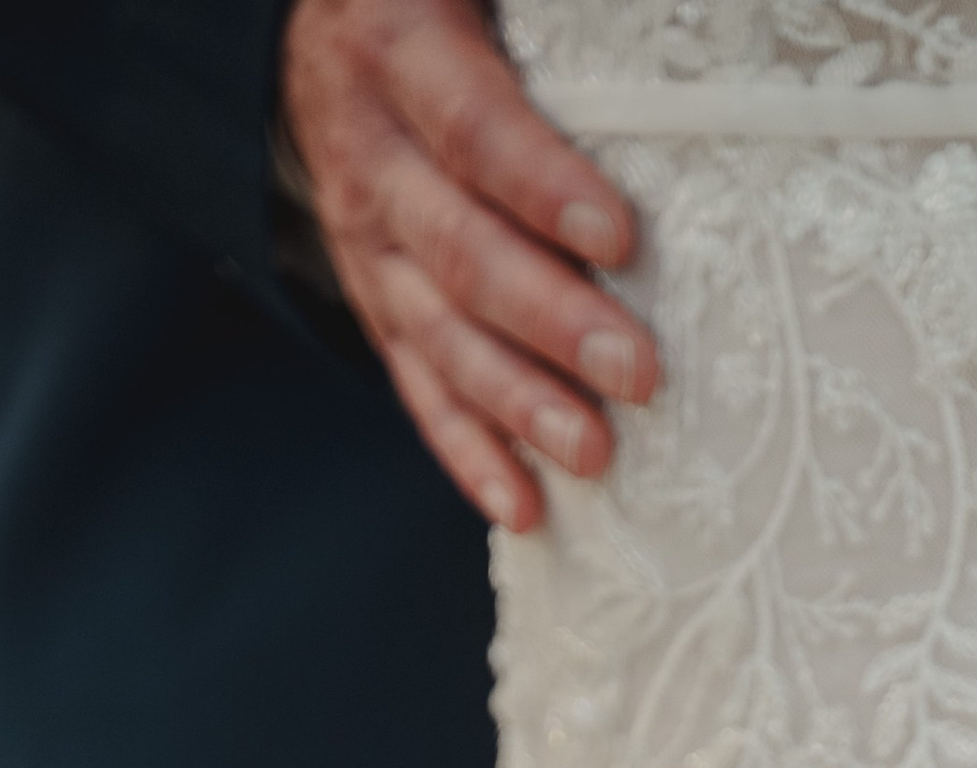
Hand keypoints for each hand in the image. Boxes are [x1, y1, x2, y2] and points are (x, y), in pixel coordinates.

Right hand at [283, 0, 661, 532]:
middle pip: (461, 250)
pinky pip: (419, 385)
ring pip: (441, 333)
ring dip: (519, 402)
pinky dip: (470, 450)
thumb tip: (648, 41)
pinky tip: (524, 508)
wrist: (327, 36)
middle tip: (636, 373)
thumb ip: (553, 24)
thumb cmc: (445, 3)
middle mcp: (374, 155)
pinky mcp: (377, 303)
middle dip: (551, 321)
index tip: (618, 238)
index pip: (473, 128)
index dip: (541, 185)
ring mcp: (369, 241)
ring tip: (594, 454)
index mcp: (401, 52)